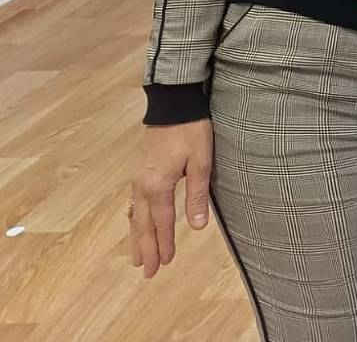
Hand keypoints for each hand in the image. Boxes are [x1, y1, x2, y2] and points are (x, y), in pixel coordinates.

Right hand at [130, 118, 213, 277]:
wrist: (172, 104)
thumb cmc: (190, 131)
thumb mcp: (201, 162)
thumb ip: (197, 195)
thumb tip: (197, 227)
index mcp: (158, 186)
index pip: (161, 222)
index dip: (165, 243)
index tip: (166, 263)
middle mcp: (142, 186)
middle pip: (142, 224)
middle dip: (146, 249)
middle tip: (147, 272)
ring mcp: (137, 178)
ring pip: (134, 215)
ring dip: (136, 237)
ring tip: (137, 258)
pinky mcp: (139, 171)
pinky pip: (133, 203)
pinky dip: (134, 220)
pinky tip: (135, 224)